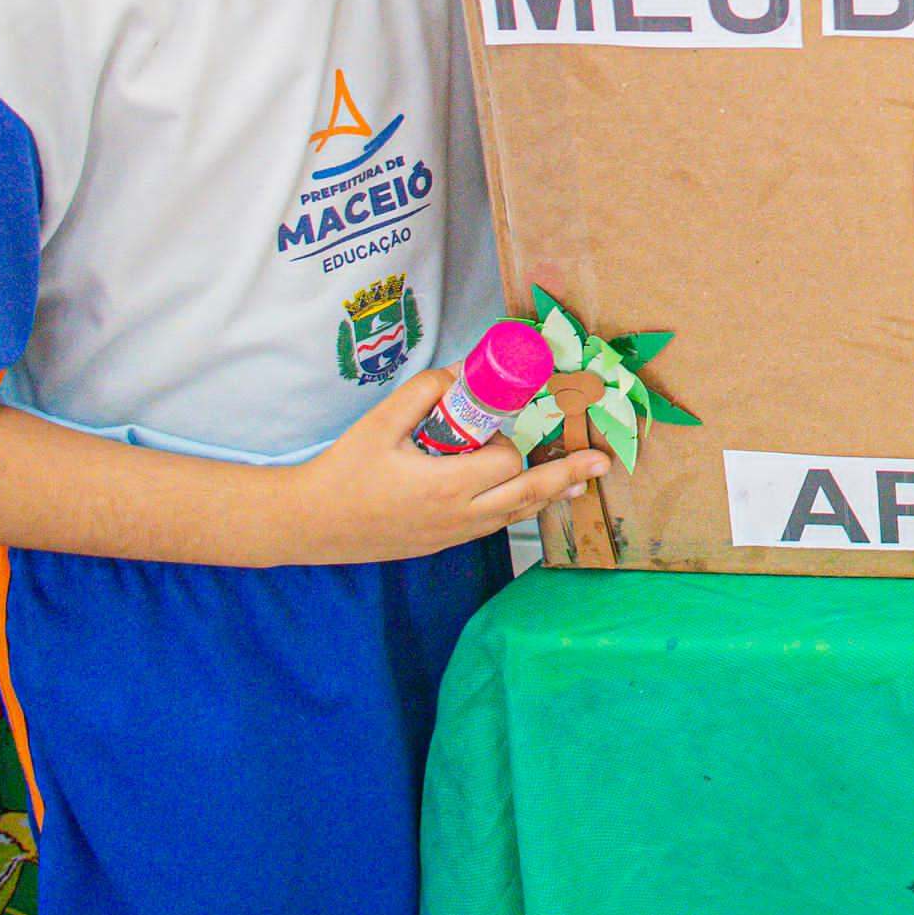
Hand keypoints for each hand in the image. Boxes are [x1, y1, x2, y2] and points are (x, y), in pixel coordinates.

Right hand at [276, 371, 620, 564]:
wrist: (311, 524)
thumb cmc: (344, 471)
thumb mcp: (380, 423)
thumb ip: (425, 393)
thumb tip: (464, 371)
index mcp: (447, 486)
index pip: (506, 462)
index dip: (511, 441)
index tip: (501, 424)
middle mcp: (459, 516)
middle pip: (527, 496)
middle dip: (567, 477)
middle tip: (602, 462)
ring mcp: (453, 535)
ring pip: (514, 516)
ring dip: (548, 497)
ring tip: (580, 484)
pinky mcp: (443, 543)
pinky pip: (493, 526)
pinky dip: (517, 510)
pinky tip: (530, 500)